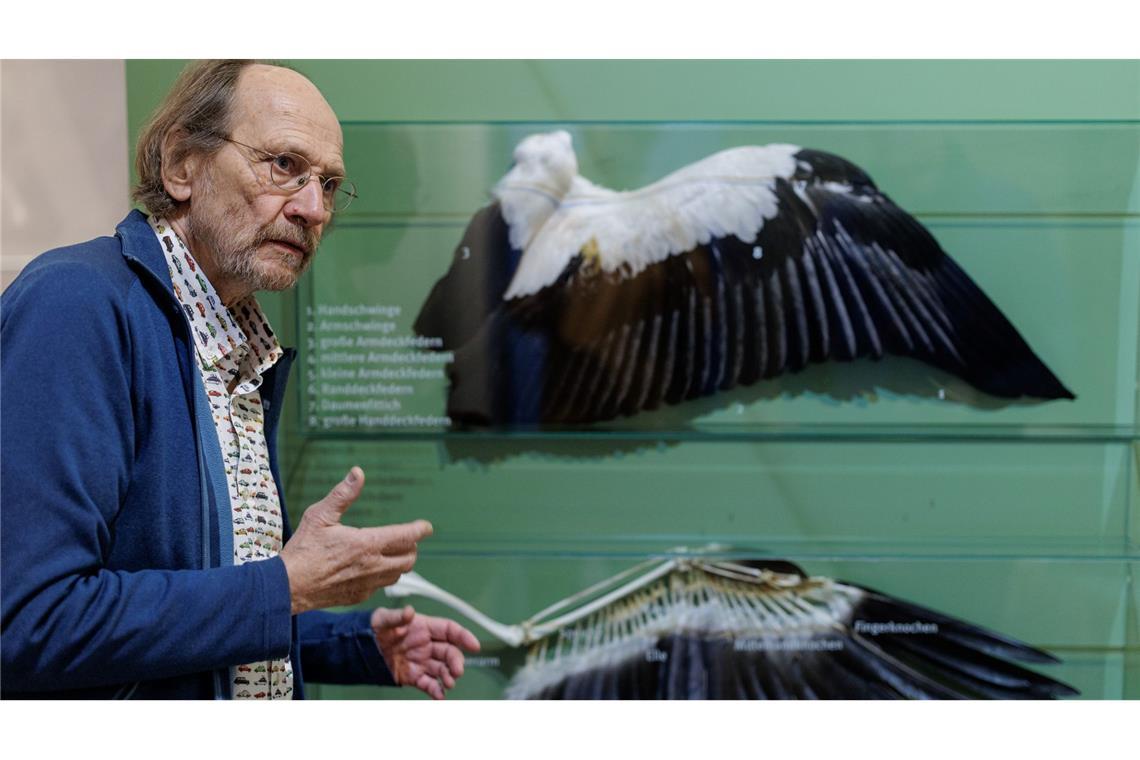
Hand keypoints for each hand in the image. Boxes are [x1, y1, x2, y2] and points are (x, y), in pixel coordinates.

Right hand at [279, 467, 433, 613]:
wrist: (287, 587)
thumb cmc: (303, 549)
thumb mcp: (320, 515)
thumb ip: (343, 494)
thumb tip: (358, 473)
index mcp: (366, 544)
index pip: (406, 536)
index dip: (420, 530)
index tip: (426, 526)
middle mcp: (372, 566)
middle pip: (409, 559)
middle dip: (412, 547)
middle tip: (406, 539)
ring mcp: (367, 584)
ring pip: (398, 575)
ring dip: (400, 563)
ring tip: (392, 553)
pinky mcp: (358, 597)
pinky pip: (381, 587)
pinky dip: (384, 577)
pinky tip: (372, 569)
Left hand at [372, 605, 480, 699]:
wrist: (358, 649)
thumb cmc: (372, 628)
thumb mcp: (381, 619)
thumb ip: (396, 616)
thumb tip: (409, 612)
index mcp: (423, 627)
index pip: (449, 630)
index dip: (463, 636)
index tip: (474, 645)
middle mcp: (426, 645)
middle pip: (449, 652)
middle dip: (456, 661)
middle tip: (457, 671)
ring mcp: (421, 661)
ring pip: (442, 669)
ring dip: (448, 677)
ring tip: (448, 683)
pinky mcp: (413, 676)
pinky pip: (429, 684)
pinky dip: (436, 691)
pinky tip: (439, 696)